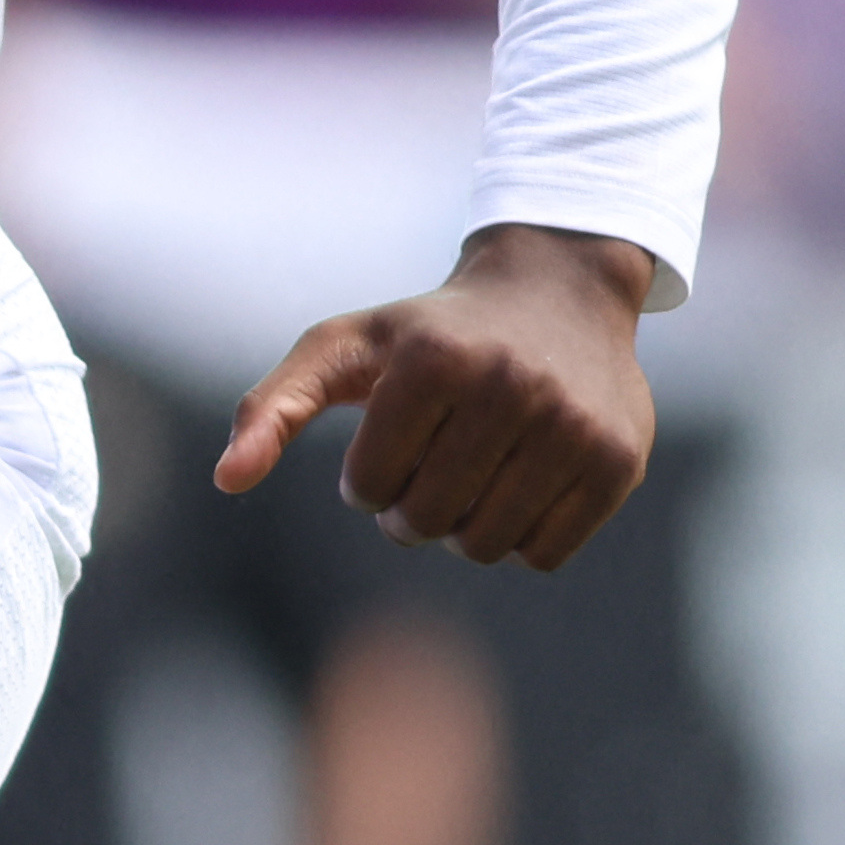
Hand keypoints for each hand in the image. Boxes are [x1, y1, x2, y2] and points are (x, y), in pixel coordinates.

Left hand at [216, 222, 654, 571]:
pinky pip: (544, 555)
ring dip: (464, 528)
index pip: (368, 488)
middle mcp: (514, 386)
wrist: (560, 290)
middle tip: (429, 466)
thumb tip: (225, 480)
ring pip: (485, 546)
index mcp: (436, 360)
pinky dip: (520, 538)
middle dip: (412, 510)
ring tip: (472, 473)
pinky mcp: (619, 462)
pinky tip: (520, 484)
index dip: (366, 479)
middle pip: (428, 524)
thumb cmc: (431, 331)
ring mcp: (574, 426)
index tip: (389, 440)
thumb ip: (275, 406)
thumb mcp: (343, 346)